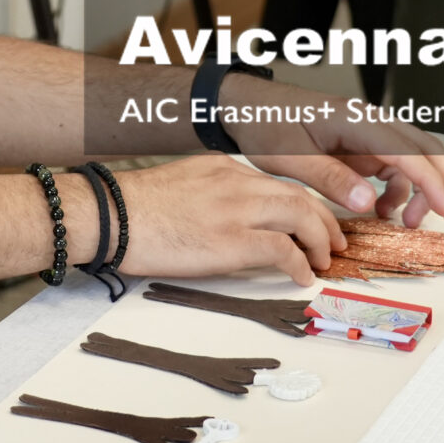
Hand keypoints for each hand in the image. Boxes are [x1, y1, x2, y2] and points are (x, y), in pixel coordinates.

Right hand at [107, 156, 344, 285]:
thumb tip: (238, 219)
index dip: (306, 203)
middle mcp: (236, 181)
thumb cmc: (136, 208)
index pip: (280, 181)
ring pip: (301, 215)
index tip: (315, 220)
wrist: (110, 216)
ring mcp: (235, 208)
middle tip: (333, 243)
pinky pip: (282, 249)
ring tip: (323, 261)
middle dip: (325, 221)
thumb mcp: (185, 183)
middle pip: (300, 195)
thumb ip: (216, 191)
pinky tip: (301, 276)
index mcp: (225, 167)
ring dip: (319, 241)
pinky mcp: (230, 240)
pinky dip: (299, 264)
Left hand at [228, 85, 443, 230]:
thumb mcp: (292, 156)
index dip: (431, 181)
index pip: (407, 150)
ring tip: (409, 223)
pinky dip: (398, 190)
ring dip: (421, 190)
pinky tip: (384, 211)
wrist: (247, 106)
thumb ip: (330, 178)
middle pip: (424, 149)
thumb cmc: (266, 122)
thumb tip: (367, 201)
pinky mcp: (360, 143)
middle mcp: (368, 122)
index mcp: (355, 119)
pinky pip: (392, 166)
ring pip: (412, 159)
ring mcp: (367, 132)